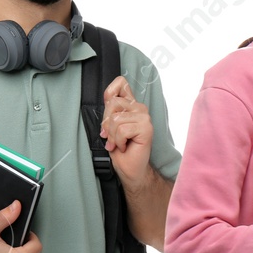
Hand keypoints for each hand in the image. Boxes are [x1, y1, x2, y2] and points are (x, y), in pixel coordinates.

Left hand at [101, 76, 155, 190]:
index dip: (110, 91)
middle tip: (111, 136)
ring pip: (116, 119)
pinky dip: (119, 141)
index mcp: (130, 105)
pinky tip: (124, 146)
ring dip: (113, 135)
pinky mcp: (146, 128)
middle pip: (113, 102)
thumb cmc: (120, 149)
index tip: (108, 109)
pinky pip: (122, 129)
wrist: (130, 168)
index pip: (121, 83)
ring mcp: (144, 117)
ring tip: (118, 143)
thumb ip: (110, 111)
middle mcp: (139, 108)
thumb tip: (108, 99)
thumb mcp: (109, 127)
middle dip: (106, 123)